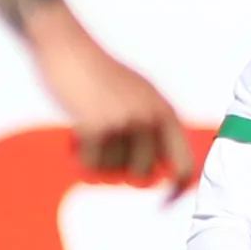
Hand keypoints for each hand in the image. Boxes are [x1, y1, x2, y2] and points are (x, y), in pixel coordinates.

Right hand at [28, 8, 196, 190]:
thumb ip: (154, 127)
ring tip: (88, 136)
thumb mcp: (140, 94)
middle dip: (120, 172)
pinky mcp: (95, 127)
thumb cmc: (98, 74)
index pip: (184, 165)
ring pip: (113, 172)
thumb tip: (162, 173)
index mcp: (164, 111)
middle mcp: (148, 118)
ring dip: (97, 163)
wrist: (66, 47)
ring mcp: (122, 123)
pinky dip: (80, 159)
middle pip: (142, 176)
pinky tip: (74, 138)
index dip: (176, 190)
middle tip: (103, 154)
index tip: (163, 202)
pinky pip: (90, 166)